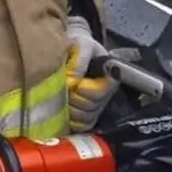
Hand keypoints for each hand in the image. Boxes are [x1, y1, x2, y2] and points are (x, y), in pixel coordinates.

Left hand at [64, 15, 116, 131]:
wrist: (72, 49)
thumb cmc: (79, 45)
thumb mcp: (82, 45)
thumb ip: (80, 61)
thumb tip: (73, 80)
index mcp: (109, 78)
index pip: (100, 94)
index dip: (84, 91)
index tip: (73, 83)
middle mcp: (106, 95)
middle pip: (91, 108)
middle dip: (74, 100)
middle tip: (63, 89)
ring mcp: (97, 106)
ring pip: (85, 118)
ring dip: (70, 111)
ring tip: (62, 98)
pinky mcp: (87, 114)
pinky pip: (82, 126)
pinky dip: (71, 122)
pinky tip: (63, 112)